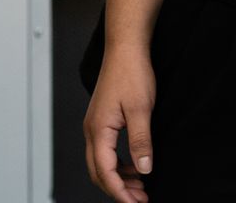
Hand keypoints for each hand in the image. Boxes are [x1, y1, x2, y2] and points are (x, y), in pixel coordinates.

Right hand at [85, 44, 156, 202]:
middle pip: (98, 172)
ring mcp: (95, 125)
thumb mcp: (141, 109)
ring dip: (118, 178)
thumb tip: (144, 170)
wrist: (125, 48)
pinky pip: (105, 150)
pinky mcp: (102, 120)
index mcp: (98, 130)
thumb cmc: (132, 73)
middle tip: (140, 199)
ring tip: (140, 187)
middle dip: (118, 189)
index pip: (105, 172)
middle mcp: (91, 130)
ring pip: (100, 163)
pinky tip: (134, 165)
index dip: (120, 192)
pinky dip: (118, 164)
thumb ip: (141, 142)